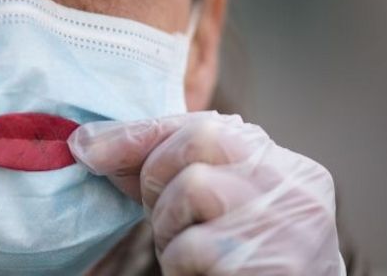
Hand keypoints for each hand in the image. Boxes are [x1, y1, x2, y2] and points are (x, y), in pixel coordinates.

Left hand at [68, 111, 344, 274]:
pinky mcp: (272, 262)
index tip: (91, 149)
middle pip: (198, 143)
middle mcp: (296, 187)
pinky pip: (193, 245)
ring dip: (169, 229)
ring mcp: (288, 222)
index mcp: (287, 168)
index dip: (142, 134)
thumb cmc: (239, 267)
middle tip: (167, 224)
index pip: (207, 125)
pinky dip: (180, 266)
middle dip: (158, 179)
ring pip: (193, 187)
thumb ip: (168, 173)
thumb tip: (90, 144)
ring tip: (190, 257)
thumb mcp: (210, 211)